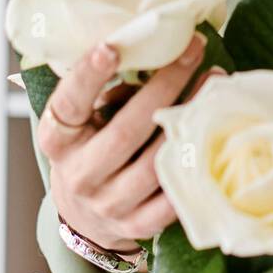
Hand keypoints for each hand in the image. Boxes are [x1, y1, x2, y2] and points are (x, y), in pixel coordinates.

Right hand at [38, 32, 223, 253]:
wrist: (85, 216)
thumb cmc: (91, 147)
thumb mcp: (85, 118)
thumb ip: (110, 91)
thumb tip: (158, 60)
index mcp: (58, 141)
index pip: (68, 105)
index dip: (87, 76)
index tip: (111, 46)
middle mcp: (79, 175)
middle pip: (126, 131)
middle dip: (165, 85)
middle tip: (194, 48)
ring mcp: (109, 205)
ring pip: (156, 163)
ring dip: (190, 120)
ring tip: (214, 83)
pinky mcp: (137, 226)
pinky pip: (172, 198)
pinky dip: (195, 165)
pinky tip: (213, 135)